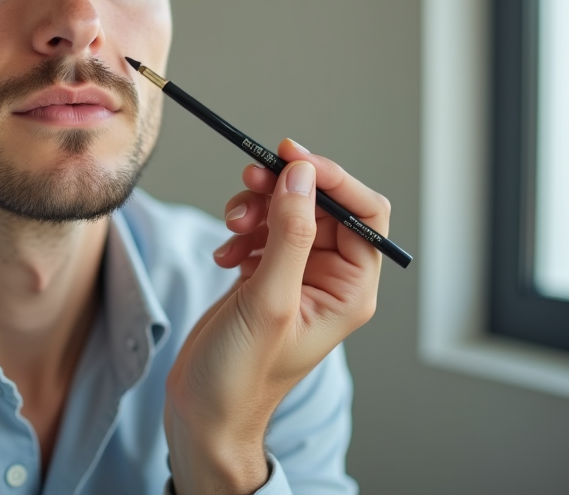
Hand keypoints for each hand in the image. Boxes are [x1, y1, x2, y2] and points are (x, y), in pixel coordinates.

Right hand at [164, 138, 388, 494]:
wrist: (204, 410)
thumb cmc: (242, 376)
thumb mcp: (269, 301)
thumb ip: (289, 234)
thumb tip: (301, 176)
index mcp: (351, 290)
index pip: (364, 213)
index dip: (332, 178)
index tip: (291, 157)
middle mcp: (330, 279)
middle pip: (321, 205)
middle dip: (283, 189)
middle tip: (249, 178)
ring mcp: (297, 277)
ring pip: (288, 212)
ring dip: (256, 207)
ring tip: (231, 224)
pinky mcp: (266, 277)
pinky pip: (262, 230)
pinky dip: (241, 230)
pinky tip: (224, 252)